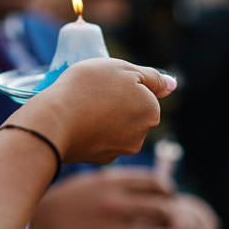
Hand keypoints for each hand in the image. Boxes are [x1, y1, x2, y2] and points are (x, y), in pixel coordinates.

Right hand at [6, 58, 176, 164]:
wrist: (54, 121)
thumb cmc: (88, 87)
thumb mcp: (122, 69)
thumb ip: (151, 77)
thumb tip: (173, 84)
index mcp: (151, 112)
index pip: (144, 95)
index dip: (123, 85)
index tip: (104, 83)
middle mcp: (141, 136)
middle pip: (131, 113)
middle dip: (116, 104)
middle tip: (92, 94)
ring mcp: (120, 150)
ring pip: (115, 127)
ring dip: (104, 118)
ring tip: (81, 108)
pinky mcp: (100, 160)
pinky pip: (99, 140)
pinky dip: (91, 132)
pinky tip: (77, 124)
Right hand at [30, 166, 173, 228]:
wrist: (39, 228)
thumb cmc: (70, 202)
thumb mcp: (94, 181)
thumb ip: (124, 182)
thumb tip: (159, 185)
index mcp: (111, 183)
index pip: (156, 183)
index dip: (168, 190)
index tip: (168, 196)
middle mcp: (113, 205)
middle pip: (161, 209)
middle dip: (167, 214)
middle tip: (164, 219)